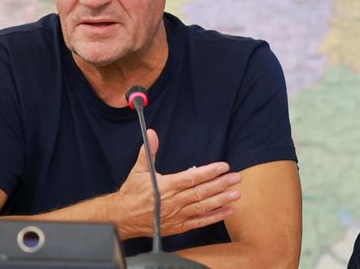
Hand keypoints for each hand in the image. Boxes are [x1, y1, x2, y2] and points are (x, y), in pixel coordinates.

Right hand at [113, 129, 241, 238]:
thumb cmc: (132, 193)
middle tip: (236, 178)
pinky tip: (228, 211)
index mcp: (165, 186)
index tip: (223, 166)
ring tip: (236, 194)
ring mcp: (177, 215)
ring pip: (203, 207)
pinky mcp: (178, 226)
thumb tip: (152, 133)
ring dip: (221, 200)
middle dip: (220, 185)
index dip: (209, 172)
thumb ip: (148, 152)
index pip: (191, 178)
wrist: (123, 218)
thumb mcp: (139, 170)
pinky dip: (214, 217)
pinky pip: (199, 221)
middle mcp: (173, 202)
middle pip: (201, 192)